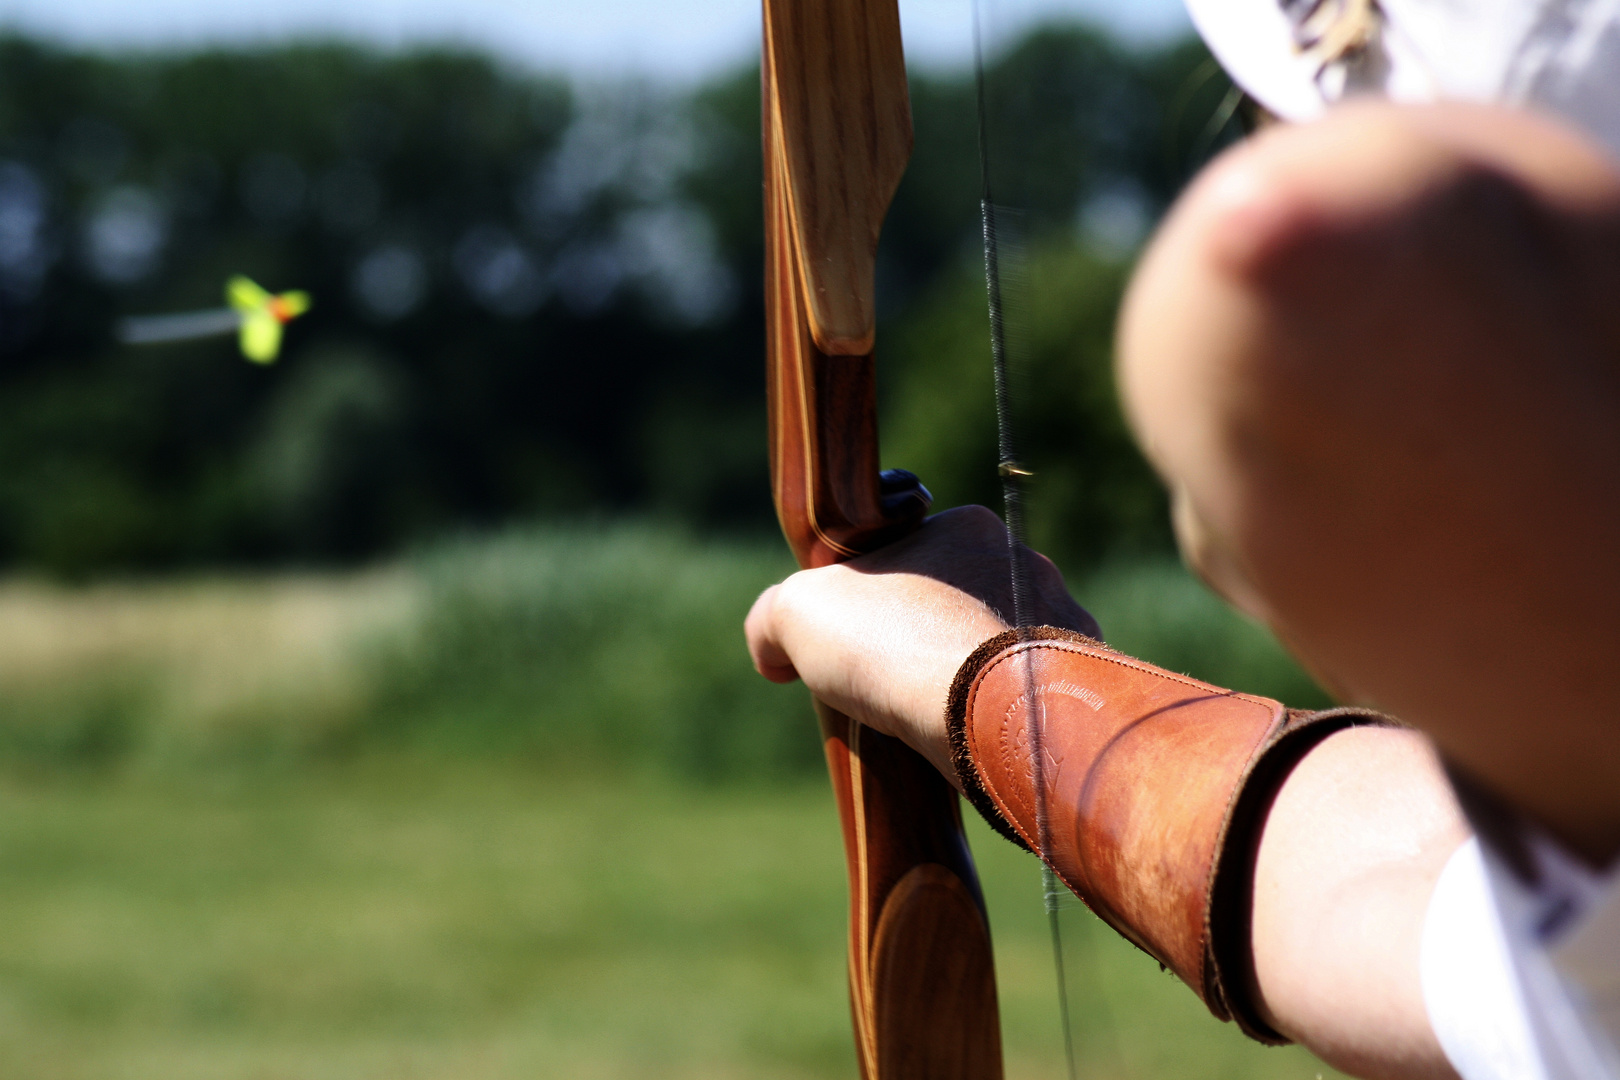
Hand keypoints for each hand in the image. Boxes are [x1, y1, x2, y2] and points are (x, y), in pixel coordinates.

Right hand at [745, 505, 1098, 781]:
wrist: (985, 713)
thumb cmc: (893, 645)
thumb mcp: (798, 612)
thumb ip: (774, 617)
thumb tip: (772, 652)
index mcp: (968, 527)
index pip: (915, 554)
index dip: (878, 600)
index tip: (860, 643)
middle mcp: (1027, 564)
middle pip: (962, 603)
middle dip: (928, 643)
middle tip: (892, 690)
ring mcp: (1064, 623)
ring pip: (1005, 650)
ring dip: (974, 680)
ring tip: (936, 724)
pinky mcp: (1085, 684)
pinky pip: (1039, 697)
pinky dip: (1009, 717)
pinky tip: (978, 743)